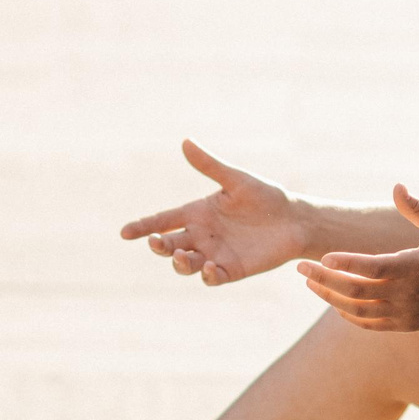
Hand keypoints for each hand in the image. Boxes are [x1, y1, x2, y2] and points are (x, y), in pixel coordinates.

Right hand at [119, 139, 310, 286]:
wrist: (294, 219)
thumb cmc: (265, 196)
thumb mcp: (236, 180)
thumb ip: (210, 166)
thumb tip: (185, 142)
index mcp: (198, 213)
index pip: (163, 221)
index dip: (143, 227)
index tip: (124, 233)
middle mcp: (202, 236)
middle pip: (169, 245)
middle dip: (158, 246)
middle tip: (155, 243)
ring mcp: (215, 254)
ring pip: (186, 264)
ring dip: (179, 262)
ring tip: (182, 256)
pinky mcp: (232, 270)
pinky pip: (213, 277)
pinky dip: (208, 275)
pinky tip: (211, 268)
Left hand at [297, 185, 418, 331]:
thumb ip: (417, 209)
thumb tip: (396, 186)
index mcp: (412, 267)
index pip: (371, 268)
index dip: (345, 264)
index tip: (323, 257)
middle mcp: (406, 293)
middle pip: (355, 291)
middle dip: (324, 280)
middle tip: (300, 268)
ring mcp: (404, 313)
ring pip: (358, 311)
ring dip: (330, 298)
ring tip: (310, 284)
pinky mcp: (405, 325)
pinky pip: (370, 324)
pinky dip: (348, 315)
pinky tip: (334, 302)